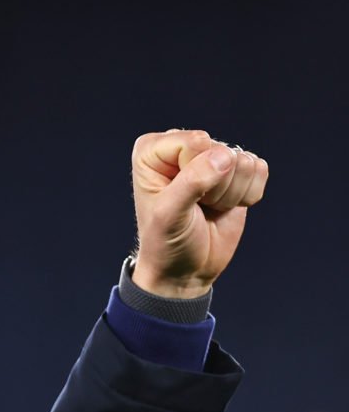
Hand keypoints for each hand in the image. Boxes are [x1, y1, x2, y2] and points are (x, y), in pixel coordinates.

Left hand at [130, 129, 267, 298]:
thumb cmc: (166, 242)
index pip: (195, 142)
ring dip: (230, 194)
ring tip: (207, 208)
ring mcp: (212, 156)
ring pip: (244, 161)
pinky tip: (224, 207)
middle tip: (195, 208)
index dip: (195, 175)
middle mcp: (183, 147)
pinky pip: (260, 170)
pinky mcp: (237, 170)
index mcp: (152, 151)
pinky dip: (247, 195)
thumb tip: (225, 156)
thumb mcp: (169, 215)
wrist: (185, 269)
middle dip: (215, 187)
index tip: (178, 199)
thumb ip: (192, 183)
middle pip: (222, 151)